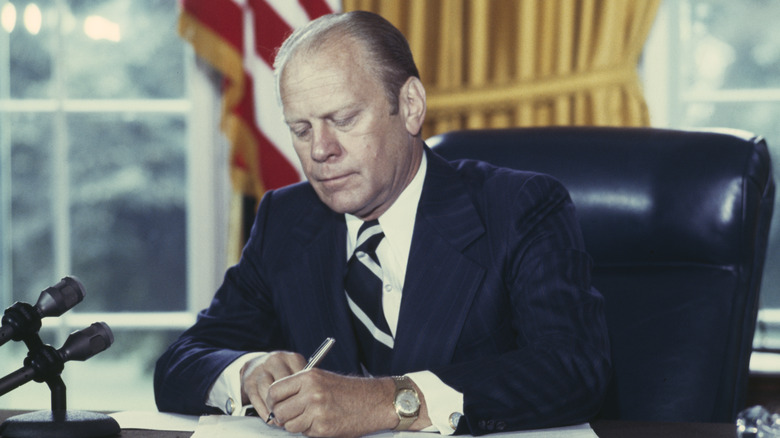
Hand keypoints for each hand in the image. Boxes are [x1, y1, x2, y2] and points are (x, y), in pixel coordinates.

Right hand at [240, 351, 306, 420]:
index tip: (304, 408)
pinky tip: (269, 417)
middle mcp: (276, 361)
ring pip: (269, 392)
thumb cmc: (281, 372)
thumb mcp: (295, 371)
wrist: (255, 365)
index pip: (300, 379)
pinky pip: (256, 398)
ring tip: (281, 419)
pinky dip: (263, 410)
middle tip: (292, 416)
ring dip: (275, 409)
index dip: (301, 396)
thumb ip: (304, 383)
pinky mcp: (249, 381)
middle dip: (288, 404)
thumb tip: (310, 403)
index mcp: (292, 358)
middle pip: (284, 385)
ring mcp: (261, 370)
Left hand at [266, 369, 402, 436]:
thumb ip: (298, 388)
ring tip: (309, 419)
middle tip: (290, 417)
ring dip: (295, 425)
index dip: (272, 401)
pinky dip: (309, 431)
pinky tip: (322, 423)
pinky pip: (303, 432)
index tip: (277, 406)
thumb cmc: (348, 391)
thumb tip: (275, 404)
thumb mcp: (321, 379)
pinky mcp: (322, 427)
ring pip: (288, 425)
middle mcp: (311, 392)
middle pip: (278, 410)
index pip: (274, 390)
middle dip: (282, 416)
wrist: (374, 401)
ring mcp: (316, 411)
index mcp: (308, 377)